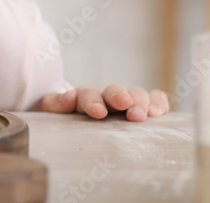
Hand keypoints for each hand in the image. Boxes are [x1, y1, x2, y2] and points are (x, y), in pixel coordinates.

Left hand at [40, 85, 168, 121]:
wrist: (71, 116)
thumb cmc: (63, 118)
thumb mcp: (51, 110)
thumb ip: (55, 104)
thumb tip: (70, 96)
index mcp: (81, 98)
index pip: (86, 94)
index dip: (91, 101)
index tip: (98, 112)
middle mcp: (104, 98)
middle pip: (113, 91)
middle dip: (119, 96)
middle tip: (125, 104)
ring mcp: (124, 101)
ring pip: (134, 95)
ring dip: (139, 102)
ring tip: (143, 114)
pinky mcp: (141, 107)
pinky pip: (153, 99)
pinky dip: (157, 101)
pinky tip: (158, 111)